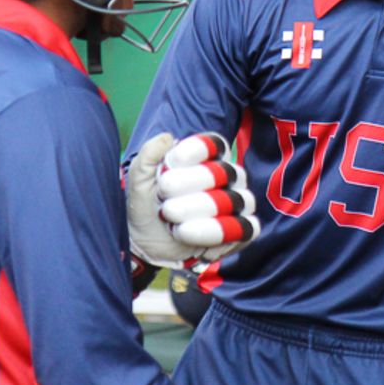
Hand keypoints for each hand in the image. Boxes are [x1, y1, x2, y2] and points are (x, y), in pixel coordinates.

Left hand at [127, 132, 259, 268]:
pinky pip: (244, 229)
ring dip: (198, 215)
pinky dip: (217, 238)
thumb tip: (167, 138)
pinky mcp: (242, 230)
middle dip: (187, 187)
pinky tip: (196, 245)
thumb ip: (148, 155)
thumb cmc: (147, 205)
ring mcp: (239, 201)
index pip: (213, 144)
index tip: (169, 165)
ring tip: (175, 225)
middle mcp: (228, 175)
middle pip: (222, 172)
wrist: (148, 244)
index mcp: (206, 157)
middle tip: (165, 203)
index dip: (193, 152)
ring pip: (233, 201)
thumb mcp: (139, 180)